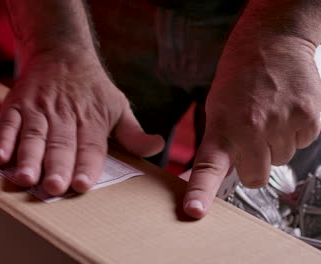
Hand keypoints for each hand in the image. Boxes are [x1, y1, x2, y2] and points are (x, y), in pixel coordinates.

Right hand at [0, 51, 163, 195]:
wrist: (62, 51)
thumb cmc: (92, 87)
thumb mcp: (118, 106)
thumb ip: (133, 133)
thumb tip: (157, 147)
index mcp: (91, 120)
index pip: (90, 146)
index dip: (86, 165)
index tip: (82, 184)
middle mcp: (65, 115)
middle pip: (61, 143)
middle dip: (56, 166)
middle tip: (53, 187)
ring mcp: (38, 109)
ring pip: (34, 136)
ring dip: (28, 157)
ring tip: (25, 178)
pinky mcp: (17, 104)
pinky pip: (9, 123)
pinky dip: (4, 139)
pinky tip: (0, 158)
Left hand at [184, 36, 320, 217]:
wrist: (270, 43)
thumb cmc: (239, 77)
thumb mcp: (216, 109)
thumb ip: (220, 142)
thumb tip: (221, 175)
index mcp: (221, 128)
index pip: (208, 168)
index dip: (201, 192)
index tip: (194, 211)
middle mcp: (250, 129)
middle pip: (256, 177)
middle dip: (254, 166)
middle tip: (251, 139)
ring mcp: (280, 124)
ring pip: (282, 160)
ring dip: (276, 145)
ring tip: (269, 116)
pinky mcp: (307, 117)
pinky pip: (303, 143)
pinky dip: (296, 132)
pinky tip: (285, 111)